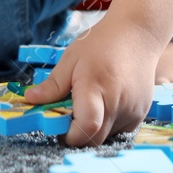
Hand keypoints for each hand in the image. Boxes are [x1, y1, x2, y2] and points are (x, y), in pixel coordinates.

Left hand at [22, 17, 160, 145]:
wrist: (138, 33)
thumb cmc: (101, 43)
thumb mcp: (71, 59)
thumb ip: (53, 84)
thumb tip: (31, 99)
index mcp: (95, 88)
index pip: (85, 128)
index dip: (69, 136)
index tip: (58, 128)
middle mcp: (117, 104)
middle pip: (95, 139)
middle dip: (78, 135)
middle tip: (69, 117)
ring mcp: (133, 110)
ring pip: (107, 136)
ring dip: (94, 129)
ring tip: (91, 104)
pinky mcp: (142, 113)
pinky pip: (121, 130)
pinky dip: (109, 124)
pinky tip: (106, 103)